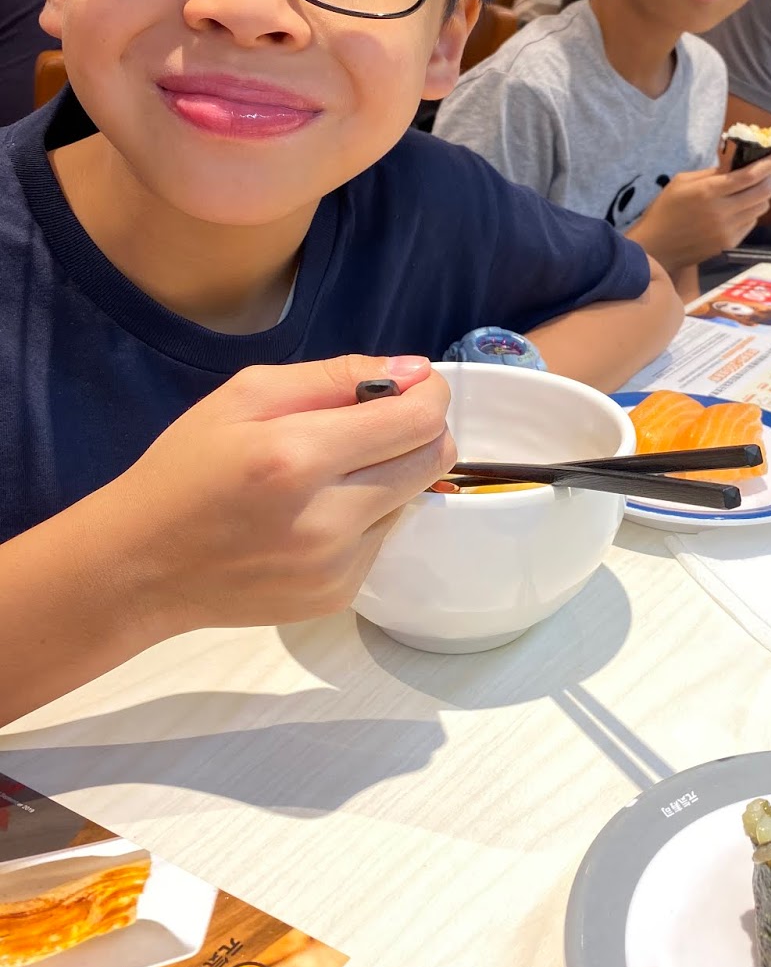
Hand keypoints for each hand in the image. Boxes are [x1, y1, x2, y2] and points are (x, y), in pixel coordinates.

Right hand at [109, 354, 453, 636]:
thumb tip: (414, 371)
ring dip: (389, 475)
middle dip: (420, 429)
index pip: (418, 420)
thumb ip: (336, 376)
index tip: (411, 384)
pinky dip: (366, 515)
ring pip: (411, 498)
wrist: (141, 566)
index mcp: (298, 457)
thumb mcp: (245, 395)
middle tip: (379, 421)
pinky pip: (384, 537)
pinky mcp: (339, 595)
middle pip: (432, 460)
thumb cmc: (187, 468)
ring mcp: (337, 567)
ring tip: (330, 473)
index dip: (428, 392)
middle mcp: (328, 520)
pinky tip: (315, 514)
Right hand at [629, 148, 770, 270]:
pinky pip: (752, 223)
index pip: (751, 175)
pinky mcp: (730, 244)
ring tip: (747, 190)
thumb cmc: (665, 210)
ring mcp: (728, 231)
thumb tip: (738, 162)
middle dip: (769, 178)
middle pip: (764, 192)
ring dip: (760, 195)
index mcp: (709, 191)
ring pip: (761, 208)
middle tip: (762, 172)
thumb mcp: (682, 182)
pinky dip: (751, 211)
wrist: (655, 248)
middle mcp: (723, 212)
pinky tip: (737, 208)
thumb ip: (713, 172)